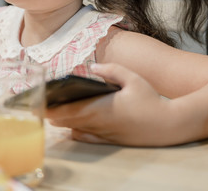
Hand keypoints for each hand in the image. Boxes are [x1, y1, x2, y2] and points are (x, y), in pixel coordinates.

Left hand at [46, 63, 172, 145]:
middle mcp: (98, 124)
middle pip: (67, 121)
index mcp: (100, 108)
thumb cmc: (150, 100)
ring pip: (75, 129)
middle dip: (52, 113)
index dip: (51, 108)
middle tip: (40, 104)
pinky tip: (72, 125)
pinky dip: (76, 131)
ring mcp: (103, 134)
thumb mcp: (133, 78)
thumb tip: (92, 69)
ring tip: (51, 111)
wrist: (168, 125)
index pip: (68, 110)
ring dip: (63, 121)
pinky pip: (86, 137)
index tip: (39, 102)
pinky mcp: (109, 140)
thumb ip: (111, 70)